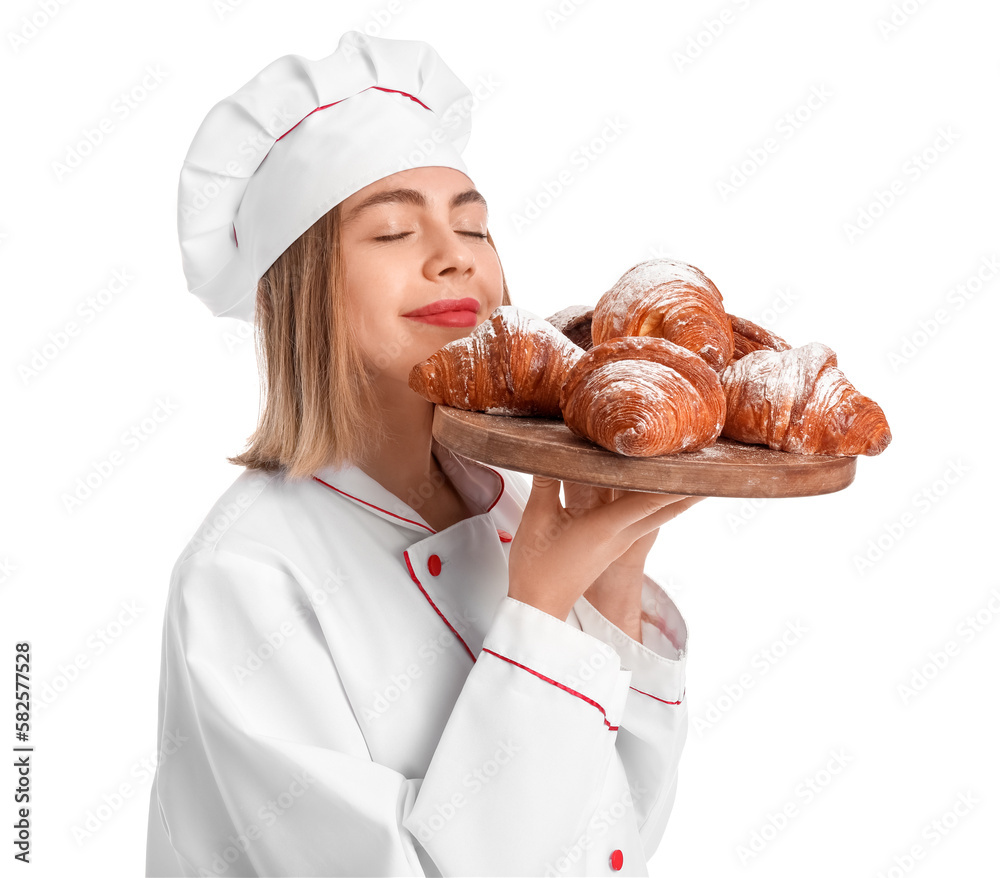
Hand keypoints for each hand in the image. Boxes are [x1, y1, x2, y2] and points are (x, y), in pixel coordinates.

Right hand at [507, 475, 698, 622]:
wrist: (538, 605)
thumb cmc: (538, 568)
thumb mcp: (537, 518)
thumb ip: (546, 481)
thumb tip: (550, 449)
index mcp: (606, 528)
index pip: (650, 500)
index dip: (676, 482)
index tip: (699, 468)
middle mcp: (620, 535)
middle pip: (664, 509)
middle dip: (689, 490)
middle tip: (710, 469)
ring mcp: (617, 542)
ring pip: (654, 515)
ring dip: (672, 496)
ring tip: (690, 474)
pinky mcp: (610, 545)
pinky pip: (638, 519)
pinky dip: (650, 502)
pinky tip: (648, 491)